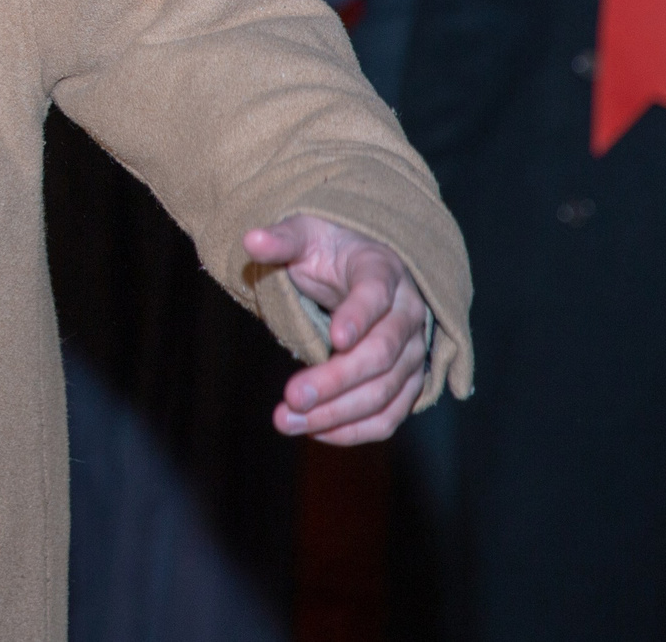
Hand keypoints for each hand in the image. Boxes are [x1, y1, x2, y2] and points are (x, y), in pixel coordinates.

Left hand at [245, 213, 431, 445]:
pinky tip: (315, 431)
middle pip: (381, 353)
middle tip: (291, 397)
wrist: (361, 265)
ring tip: (289, 420)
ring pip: (386, 391)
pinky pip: (390, 415)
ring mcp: (413, 351)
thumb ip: (282, 240)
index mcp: (383, 270)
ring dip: (339, 413)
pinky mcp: (408, 381)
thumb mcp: (305, 234)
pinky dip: (356, 429)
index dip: (358, 316)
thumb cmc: (330, 248)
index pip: (376, 294)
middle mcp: (408, 314)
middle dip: (336, 380)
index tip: (333, 339)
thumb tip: (251, 239)